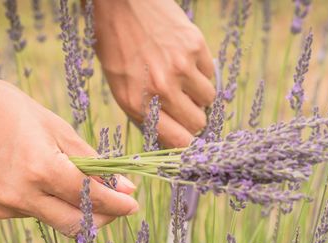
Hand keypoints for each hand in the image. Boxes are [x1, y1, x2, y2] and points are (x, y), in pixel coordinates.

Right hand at [0, 62, 138, 234]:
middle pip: (76, 225)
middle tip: (117, 203)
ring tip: (74, 179)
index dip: (117, 203)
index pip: (91, 198)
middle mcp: (21, 195)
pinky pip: (31, 212)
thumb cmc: (6, 108)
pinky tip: (38, 177)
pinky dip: (46, 201)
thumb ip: (90, 161)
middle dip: (102, 217)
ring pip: (53, 218)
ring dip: (73, 207)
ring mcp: (3, 206)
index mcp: (41, 169)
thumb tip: (123, 187)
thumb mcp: (55, 126)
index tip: (133, 202)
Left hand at [93, 0, 216, 147]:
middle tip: (184, 106)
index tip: (190, 140)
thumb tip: (174, 137)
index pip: (179, 141)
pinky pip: (210, 74)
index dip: (187, 144)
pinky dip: (201, 72)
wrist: (121, 4)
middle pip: (198, 123)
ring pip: (208, 99)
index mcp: (137, 103)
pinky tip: (183, 59)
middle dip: (193, 118)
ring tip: (181, 79)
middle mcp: (161, 89)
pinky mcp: (195, 47)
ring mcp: (181, 67)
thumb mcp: (120, 86)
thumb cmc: (117, 47)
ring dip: (198, 94)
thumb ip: (145, 113)